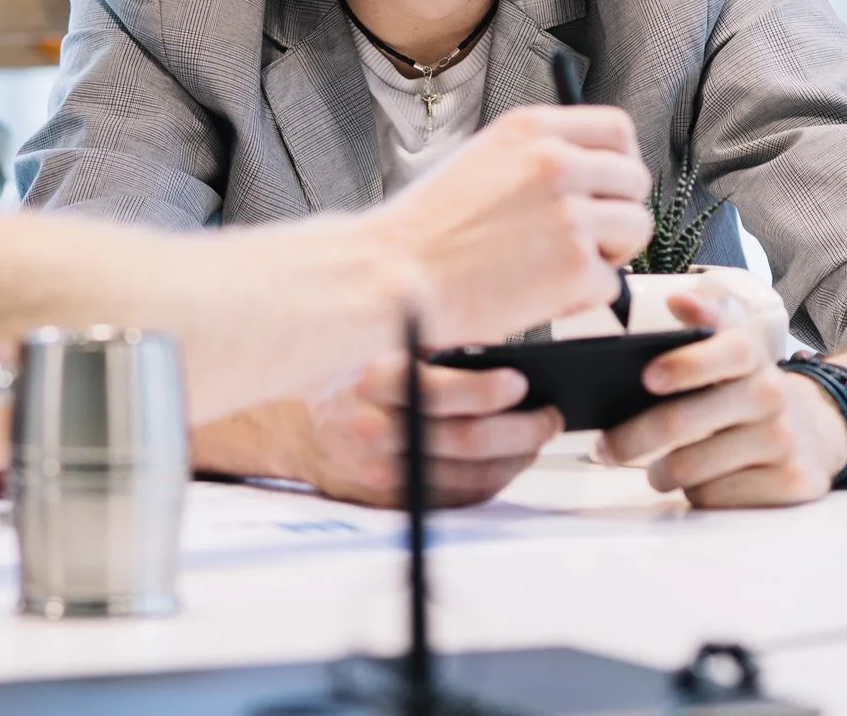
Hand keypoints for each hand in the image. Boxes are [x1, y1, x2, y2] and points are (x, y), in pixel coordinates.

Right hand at [283, 357, 559, 507]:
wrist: (299, 427)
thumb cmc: (350, 377)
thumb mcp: (381, 346)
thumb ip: (432, 347)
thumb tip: (499, 351)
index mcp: (374, 381)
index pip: (441, 392)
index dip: (488, 390)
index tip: (521, 382)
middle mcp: (376, 429)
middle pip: (465, 441)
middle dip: (520, 430)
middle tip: (547, 417)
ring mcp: (382, 470)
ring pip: (468, 476)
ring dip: (513, 459)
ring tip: (535, 438)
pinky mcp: (390, 499)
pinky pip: (454, 499)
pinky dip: (489, 482)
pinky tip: (506, 464)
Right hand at [374, 104, 651, 342]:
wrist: (392, 275)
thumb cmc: (424, 230)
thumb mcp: (481, 161)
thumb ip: (535, 158)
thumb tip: (587, 174)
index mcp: (531, 129)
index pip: (616, 129)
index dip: (619, 163)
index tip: (608, 188)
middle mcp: (556, 162)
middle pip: (634, 180)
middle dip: (617, 213)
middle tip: (588, 240)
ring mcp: (570, 214)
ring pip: (635, 229)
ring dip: (609, 255)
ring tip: (563, 268)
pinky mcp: (575, 267)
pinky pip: (611, 284)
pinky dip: (584, 298)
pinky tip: (544, 296)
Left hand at [598, 292, 846, 508]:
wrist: (816, 433)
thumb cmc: (751, 392)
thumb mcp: (734, 351)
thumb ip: (704, 323)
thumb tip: (677, 300)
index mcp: (751, 355)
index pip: (724, 351)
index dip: (686, 364)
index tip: (647, 377)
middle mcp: (770, 395)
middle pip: (682, 421)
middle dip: (631, 437)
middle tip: (605, 448)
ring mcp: (782, 441)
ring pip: (690, 468)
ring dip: (660, 473)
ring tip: (655, 470)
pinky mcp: (788, 484)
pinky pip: (714, 497)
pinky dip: (696, 493)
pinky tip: (701, 482)